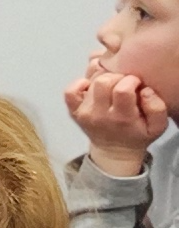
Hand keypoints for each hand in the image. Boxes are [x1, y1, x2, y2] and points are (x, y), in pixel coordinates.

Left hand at [65, 61, 166, 178]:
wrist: (114, 151)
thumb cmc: (138, 135)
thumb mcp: (157, 126)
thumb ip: (157, 107)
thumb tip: (145, 90)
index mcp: (122, 118)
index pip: (122, 89)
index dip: (131, 80)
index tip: (136, 83)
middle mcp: (99, 115)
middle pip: (103, 82)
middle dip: (117, 76)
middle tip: (124, 82)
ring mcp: (84, 113)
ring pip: (90, 83)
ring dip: (103, 78)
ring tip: (112, 85)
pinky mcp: (74, 111)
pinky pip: (70, 91)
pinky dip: (80, 83)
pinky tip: (92, 86)